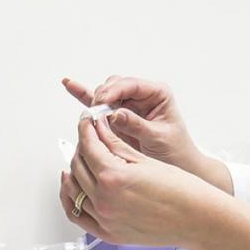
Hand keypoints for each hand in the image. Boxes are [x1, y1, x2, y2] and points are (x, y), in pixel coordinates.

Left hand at [60, 116, 217, 247]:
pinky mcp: (107, 233)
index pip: (88, 145)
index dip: (85, 128)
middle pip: (77, 165)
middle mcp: (104, 199)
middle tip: (89, 135)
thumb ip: (116, 144)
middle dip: (81, 145)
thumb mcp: (145, 160)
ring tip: (83, 157)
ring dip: (73, 170)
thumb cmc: (180, 190)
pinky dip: (71, 199)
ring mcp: (104, 219)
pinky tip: (73, 186)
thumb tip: (100, 129)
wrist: (196, 219)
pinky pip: (77, 215)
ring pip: (73, 189)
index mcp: (114, 176)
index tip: (87, 120)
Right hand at [61, 76, 204, 175]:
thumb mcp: (159, 138)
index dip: (114, 91)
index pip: (131, 84)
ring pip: (105, 94)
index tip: (101, 103)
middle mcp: (142, 95)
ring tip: (89, 118)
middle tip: (95, 115)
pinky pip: (99, 104)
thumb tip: (116, 114)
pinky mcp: (118, 116)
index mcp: (157, 93)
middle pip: (115, 85)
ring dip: (95, 104)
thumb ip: (138, 125)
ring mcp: (129, 104)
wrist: (179, 165)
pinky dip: (84, 96)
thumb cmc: (175, 150)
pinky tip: (70, 85)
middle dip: (102, 98)